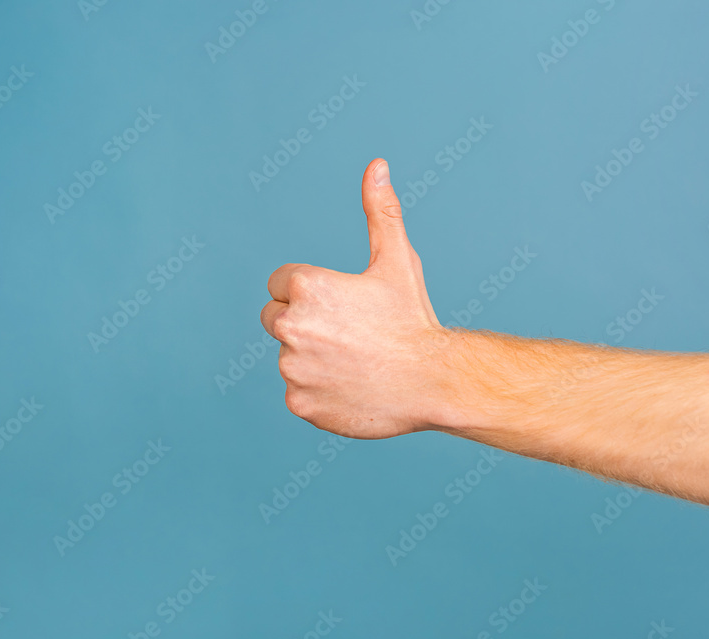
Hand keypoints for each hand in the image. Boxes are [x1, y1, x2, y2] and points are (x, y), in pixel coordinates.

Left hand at [261, 159, 449, 438]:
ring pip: (289, 356)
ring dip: (313, 358)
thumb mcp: (397, 260)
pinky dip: (319, 391)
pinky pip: (298, 392)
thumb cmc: (414, 318)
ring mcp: (292, 368)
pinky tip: (353, 387)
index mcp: (306, 286)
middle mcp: (290, 325)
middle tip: (349, 333)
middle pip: (274, 318)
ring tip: (356, 362)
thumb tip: (376, 166)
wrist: (434, 382)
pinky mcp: (298, 403)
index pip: (280, 283)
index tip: (344, 305)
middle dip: (303, 322)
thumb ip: (380, 212)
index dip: (314, 293)